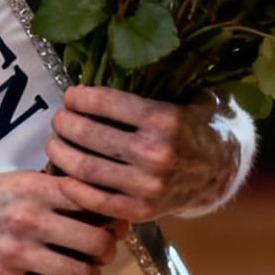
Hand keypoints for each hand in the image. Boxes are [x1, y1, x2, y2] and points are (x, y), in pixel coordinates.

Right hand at [0, 170, 130, 274]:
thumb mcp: (4, 182)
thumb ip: (43, 192)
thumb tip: (87, 206)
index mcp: (33, 187)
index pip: (95, 201)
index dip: (111, 216)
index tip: (110, 225)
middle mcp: (30, 217)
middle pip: (98, 242)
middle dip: (104, 253)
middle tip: (96, 257)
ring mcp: (14, 252)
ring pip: (80, 274)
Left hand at [45, 85, 241, 223]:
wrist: (220, 171)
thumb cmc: (193, 126)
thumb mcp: (182, 97)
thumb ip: (153, 82)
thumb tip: (105, 63)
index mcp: (165, 119)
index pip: (106, 103)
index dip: (79, 98)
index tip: (70, 96)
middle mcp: (156, 153)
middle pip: (88, 135)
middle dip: (64, 123)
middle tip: (58, 118)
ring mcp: (148, 186)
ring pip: (85, 168)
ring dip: (60, 153)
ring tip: (53, 143)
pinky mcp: (141, 211)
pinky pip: (95, 200)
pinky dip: (72, 187)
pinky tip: (62, 174)